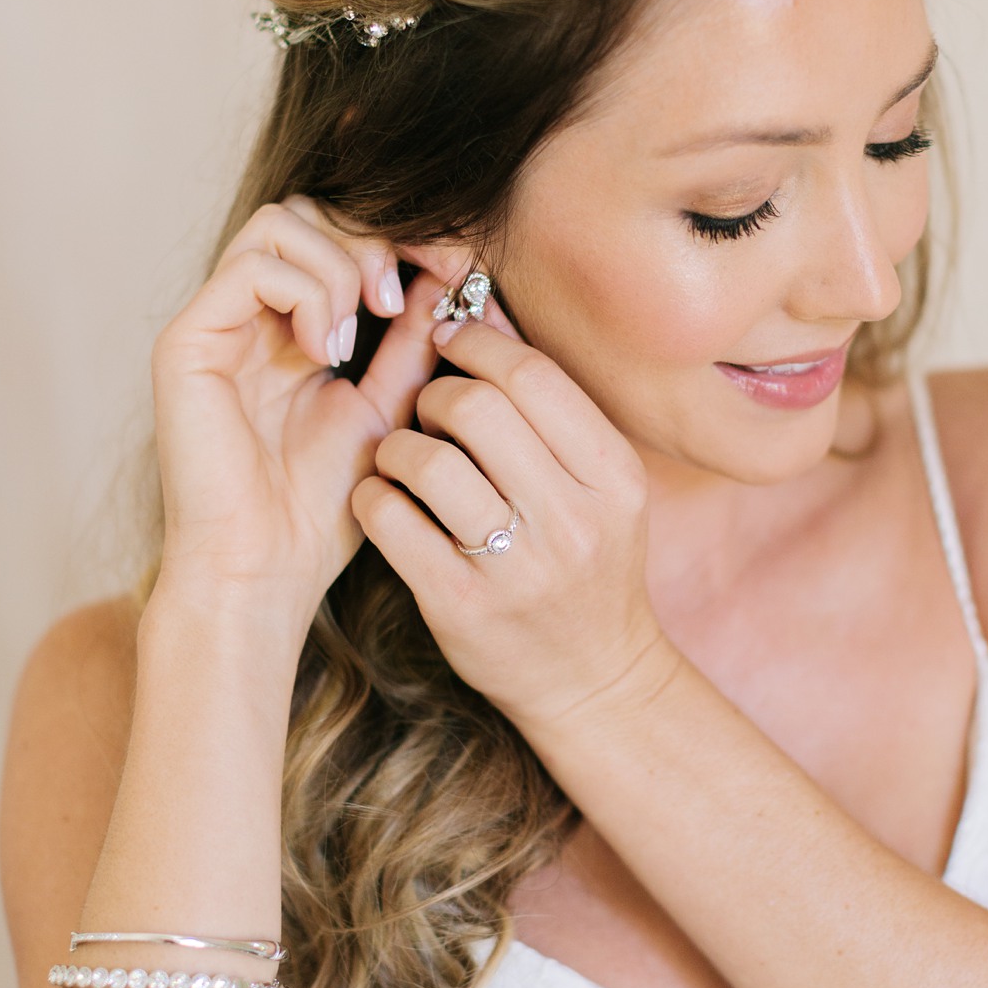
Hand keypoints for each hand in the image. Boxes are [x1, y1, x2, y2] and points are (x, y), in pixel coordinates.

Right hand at [150, 197, 457, 629]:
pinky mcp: (187, 341)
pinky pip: (253, 266)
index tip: (455, 268)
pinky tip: (325, 350)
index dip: (401, 235)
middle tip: (404, 296)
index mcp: (289, 327)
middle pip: (310, 209)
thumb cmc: (319, 510)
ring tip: (358, 333)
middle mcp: (246, 315)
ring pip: (282, 221)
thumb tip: (448, 276)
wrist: (264, 571)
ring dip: (340, 265)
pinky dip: (305, 292)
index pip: (340, 232)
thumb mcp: (386, 409)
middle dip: (373, 237)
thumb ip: (410, 343)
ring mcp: (213, 323)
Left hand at [350, 314, 677, 729]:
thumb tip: (482, 308)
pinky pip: (390, 520)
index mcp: (612, 476)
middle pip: (476, 408)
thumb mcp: (597, 484)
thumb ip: (549, 407)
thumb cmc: (586, 564)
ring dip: (397, 446)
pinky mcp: (461, 606)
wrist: (594, 679)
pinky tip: (387, 503)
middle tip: (426, 409)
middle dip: (433, 393)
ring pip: (426, 461)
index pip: (532, 376)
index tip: (450, 344)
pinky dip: (375, 498)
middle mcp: (573, 520)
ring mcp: (517, 568)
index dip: (477, 343)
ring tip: (403, 458)